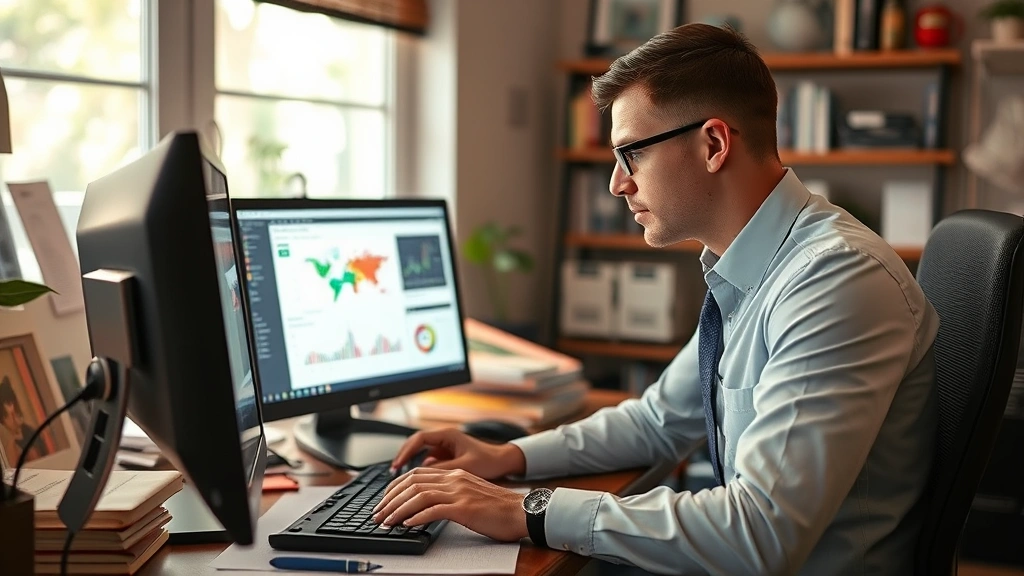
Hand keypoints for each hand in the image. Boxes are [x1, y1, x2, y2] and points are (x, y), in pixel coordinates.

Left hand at [372, 467, 527, 541]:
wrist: (522, 512)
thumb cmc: (498, 508)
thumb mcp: (470, 495)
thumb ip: (450, 495)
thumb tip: (427, 506)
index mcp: (455, 474)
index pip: (416, 474)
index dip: (396, 487)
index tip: (384, 500)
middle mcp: (455, 479)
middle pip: (412, 483)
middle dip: (390, 499)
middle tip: (378, 513)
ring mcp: (459, 492)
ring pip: (419, 495)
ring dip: (397, 509)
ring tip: (386, 522)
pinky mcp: (464, 508)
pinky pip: (433, 510)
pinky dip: (416, 517)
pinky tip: (406, 525)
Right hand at [390, 428, 525, 479]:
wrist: (504, 462)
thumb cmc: (488, 461)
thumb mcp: (464, 467)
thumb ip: (442, 469)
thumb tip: (421, 476)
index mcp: (447, 435)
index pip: (418, 439)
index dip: (405, 452)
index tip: (397, 465)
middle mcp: (444, 439)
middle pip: (415, 446)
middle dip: (403, 459)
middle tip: (393, 474)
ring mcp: (445, 448)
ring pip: (420, 455)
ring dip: (411, 467)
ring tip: (401, 482)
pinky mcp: (447, 457)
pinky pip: (428, 463)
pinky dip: (421, 473)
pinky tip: (416, 485)